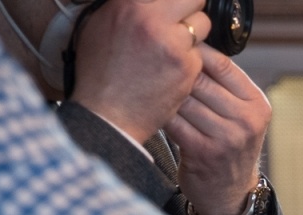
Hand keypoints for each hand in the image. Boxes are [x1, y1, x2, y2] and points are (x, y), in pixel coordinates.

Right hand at [70, 0, 210, 144]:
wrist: (109, 114)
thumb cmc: (99, 73)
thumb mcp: (99, 26)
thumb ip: (126, 7)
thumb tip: (146, 1)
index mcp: (129, 5)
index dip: (175, 0)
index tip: (176, 5)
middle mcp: (152, 19)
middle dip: (190, 7)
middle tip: (182, 19)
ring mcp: (173, 43)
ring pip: (203, 25)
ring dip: (195, 33)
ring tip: (177, 46)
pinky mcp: (188, 67)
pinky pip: (202, 54)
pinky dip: (192, 60)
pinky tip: (175, 69)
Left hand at [165, 50, 271, 214]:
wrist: (229, 193)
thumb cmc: (228, 146)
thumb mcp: (241, 116)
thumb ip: (224, 87)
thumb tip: (190, 43)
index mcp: (257, 105)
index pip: (222, 65)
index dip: (194, 50)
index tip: (174, 44)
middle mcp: (247, 121)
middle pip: (201, 80)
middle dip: (175, 71)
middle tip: (153, 61)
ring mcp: (227, 138)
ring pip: (185, 99)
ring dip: (164, 90)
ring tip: (148, 82)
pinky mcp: (204, 152)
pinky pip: (174, 121)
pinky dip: (160, 112)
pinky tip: (151, 107)